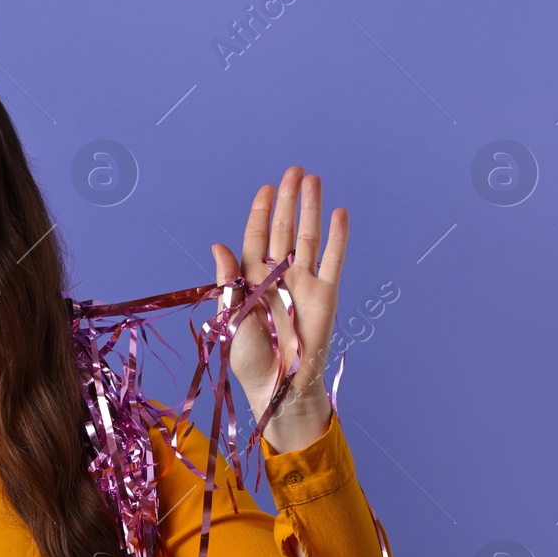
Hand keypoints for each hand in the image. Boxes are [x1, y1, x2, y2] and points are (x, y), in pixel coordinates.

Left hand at [210, 166, 345, 451]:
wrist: (278, 385)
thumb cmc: (249, 357)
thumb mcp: (231, 316)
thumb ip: (228, 280)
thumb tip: (217, 244)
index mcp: (251, 279)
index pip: (257, 237)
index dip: (261, 213)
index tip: (266, 188)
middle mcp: (278, 276)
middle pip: (284, 230)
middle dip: (288, 200)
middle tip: (294, 171)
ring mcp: (304, 283)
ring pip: (309, 237)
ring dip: (311, 209)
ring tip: (314, 180)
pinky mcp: (326, 294)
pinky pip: (333, 260)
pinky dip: (338, 237)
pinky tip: (340, 213)